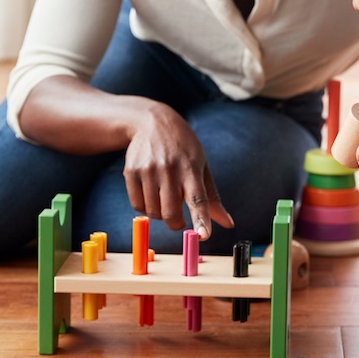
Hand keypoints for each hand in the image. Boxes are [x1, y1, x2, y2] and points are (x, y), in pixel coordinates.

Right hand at [123, 104, 233, 239]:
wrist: (152, 122)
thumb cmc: (183, 148)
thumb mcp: (202, 165)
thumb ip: (212, 197)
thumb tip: (228, 224)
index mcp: (192, 168)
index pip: (198, 198)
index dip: (201, 218)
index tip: (203, 235)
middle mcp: (170, 169)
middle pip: (171, 213)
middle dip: (176, 223)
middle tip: (179, 219)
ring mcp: (148, 170)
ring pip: (153, 212)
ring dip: (160, 214)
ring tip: (164, 197)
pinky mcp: (131, 171)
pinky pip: (137, 205)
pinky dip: (145, 207)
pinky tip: (151, 193)